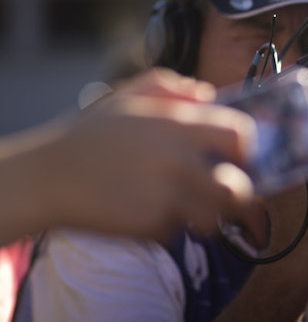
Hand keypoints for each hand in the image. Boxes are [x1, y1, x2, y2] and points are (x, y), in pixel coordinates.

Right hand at [36, 69, 259, 240]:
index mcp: (178, 125)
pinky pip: (177, 233)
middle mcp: (179, 160)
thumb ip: (168, 87)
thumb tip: (206, 92)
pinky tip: (148, 216)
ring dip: (209, 220)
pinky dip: (169, 231)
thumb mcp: (125, 98)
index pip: (241, 135)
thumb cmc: (86, 137)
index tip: (244, 162)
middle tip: (235, 204)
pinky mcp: (149, 225)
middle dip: (242, 201)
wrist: (43, 177)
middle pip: (239, 189)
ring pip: (214, 218)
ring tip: (195, 214)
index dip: (249, 152)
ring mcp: (166, 195)